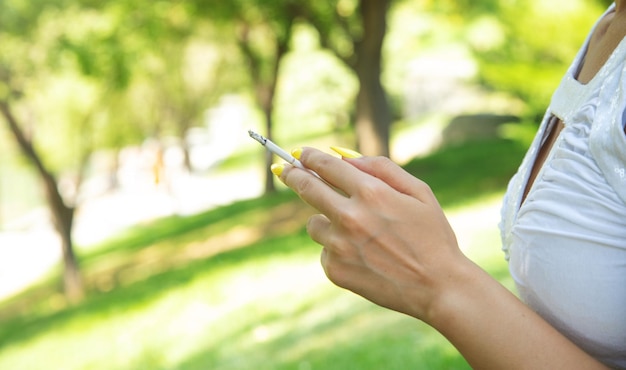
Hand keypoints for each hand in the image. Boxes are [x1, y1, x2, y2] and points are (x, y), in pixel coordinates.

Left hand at [276, 147, 468, 321]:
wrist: (439, 286)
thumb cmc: (432, 235)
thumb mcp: (418, 191)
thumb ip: (381, 168)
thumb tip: (345, 158)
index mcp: (370, 192)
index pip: (326, 166)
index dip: (310, 157)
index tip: (301, 154)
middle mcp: (349, 216)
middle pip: (306, 189)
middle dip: (293, 175)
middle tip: (285, 170)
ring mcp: (339, 245)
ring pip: (314, 224)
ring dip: (327, 221)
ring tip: (357, 233)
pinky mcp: (334, 270)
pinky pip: (324, 251)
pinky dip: (337, 250)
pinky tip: (364, 257)